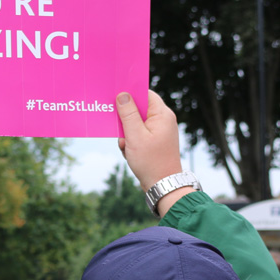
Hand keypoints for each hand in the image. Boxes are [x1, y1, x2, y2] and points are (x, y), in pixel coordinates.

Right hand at [116, 90, 186, 214]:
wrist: (163, 185)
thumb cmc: (151, 161)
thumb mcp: (135, 135)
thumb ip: (128, 113)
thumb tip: (122, 94)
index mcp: (162, 115)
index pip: (145, 94)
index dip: (131, 93)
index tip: (116, 96)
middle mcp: (163, 120)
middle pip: (139, 108)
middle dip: (125, 118)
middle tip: (118, 127)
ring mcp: (159, 131)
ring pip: (136, 123)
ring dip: (126, 133)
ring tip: (127, 146)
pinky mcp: (155, 141)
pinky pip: (138, 134)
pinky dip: (131, 142)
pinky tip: (129, 152)